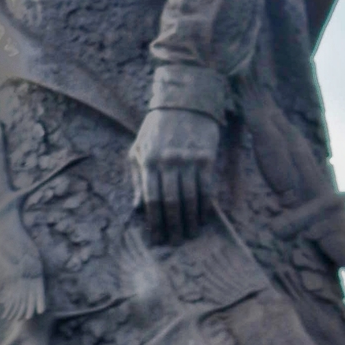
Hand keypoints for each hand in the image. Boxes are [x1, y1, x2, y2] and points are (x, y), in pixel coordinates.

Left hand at [129, 107, 218, 241]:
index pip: (151, 199)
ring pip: (190, 197)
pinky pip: (207, 187)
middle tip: (175, 243)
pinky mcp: (206, 156)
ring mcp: (188, 159)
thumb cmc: (158, 128)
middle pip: (171, 202)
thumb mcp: (139, 148)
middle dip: (173, 226)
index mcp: (148, 160)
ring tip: (191, 234)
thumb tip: (137, 209)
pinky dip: (206, 205)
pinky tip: (205, 216)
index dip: (154, 222)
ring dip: (191, 220)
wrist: (185, 101)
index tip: (157, 239)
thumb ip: (137, 178)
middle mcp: (168, 161)